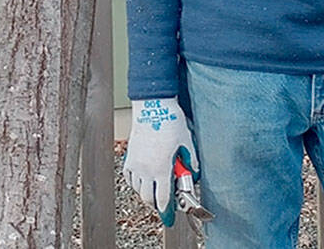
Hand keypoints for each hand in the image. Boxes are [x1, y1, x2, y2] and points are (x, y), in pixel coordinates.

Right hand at [123, 97, 196, 223]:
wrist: (153, 105)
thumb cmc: (170, 121)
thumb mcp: (187, 143)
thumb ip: (191, 162)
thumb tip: (193, 173)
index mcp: (161, 168)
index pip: (163, 199)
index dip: (167, 212)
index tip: (170, 218)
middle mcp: (146, 169)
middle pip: (148, 198)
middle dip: (157, 206)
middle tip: (165, 207)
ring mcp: (135, 162)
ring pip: (138, 189)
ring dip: (147, 194)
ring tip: (156, 192)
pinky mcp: (129, 155)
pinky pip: (130, 177)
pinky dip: (136, 183)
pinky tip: (143, 180)